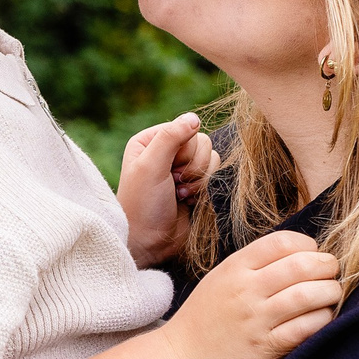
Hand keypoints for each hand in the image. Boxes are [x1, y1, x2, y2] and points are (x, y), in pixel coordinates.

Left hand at [118, 112, 217, 265]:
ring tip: (179, 194)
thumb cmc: (143, 205)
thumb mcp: (150, 166)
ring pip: (212, 157)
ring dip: (198, 180)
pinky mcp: (196, 184)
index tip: (167, 170)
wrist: (150, 241)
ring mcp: (183, 168)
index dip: (183, 151)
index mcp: (150, 141)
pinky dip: (204, 188)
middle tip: (173, 184)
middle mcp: (167, 151)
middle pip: (202, 142)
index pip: (185, 128)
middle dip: (191, 167)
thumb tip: (193, 117)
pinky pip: (215, 173)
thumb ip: (171, 137)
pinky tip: (188, 200)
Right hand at [156, 228, 341, 358]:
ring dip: (330, 292)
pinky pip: (307, 328)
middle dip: (327, 266)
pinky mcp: (266, 348)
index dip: (307, 245)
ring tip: (331, 294)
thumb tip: (302, 253)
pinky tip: (322, 317)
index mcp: (234, 268)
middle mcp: (246, 290)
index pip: (282, 242)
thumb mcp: (222, 277)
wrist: (184, 357)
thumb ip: (255, 263)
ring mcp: (257, 320)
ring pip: (309, 295)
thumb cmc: (206, 316)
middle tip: (331, 272)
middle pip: (302, 265)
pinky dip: (323, 319)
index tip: (312, 254)